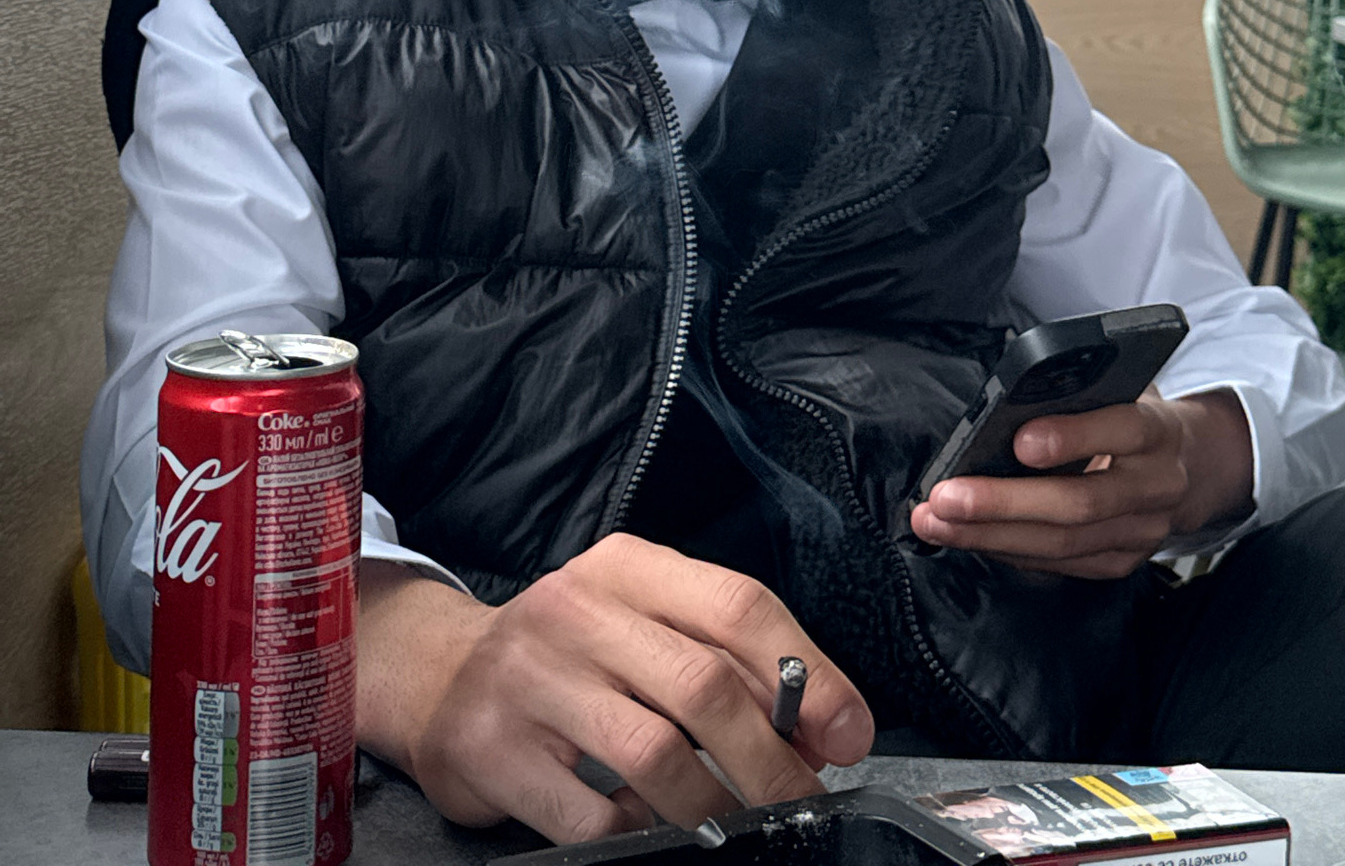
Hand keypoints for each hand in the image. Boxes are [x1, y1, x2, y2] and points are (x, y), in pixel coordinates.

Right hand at [356, 533, 873, 840]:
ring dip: (714, 808)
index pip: (738, 604)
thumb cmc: (570, 654)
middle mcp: (577, 609)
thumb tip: (822, 726)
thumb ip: (724, 660)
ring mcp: (530, 678)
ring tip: (733, 828)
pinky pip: (592, 815)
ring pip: (654, 755)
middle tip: (802, 802)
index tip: (847, 734)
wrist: (442, 675)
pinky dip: (639, 833)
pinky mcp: (493, 748)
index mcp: (628, 567)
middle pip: (704, 685)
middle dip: (772, 760)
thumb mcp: (641, 625)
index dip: (807, 674)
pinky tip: (649, 827)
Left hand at [908, 390, 1252, 580]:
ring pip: (1064, 543)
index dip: (1072, 437)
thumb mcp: (1117, 388)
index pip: (1121, 430)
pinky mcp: (1123, 561)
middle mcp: (1156, 486)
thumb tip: (1005, 407)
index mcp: (1157, 429)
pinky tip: (968, 539)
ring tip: (935, 523)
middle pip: (1080, 503)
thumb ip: (1076, 393)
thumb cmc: (1129, 414)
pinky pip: (1061, 565)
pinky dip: (1008, 552)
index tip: (1019, 439)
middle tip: (944, 497)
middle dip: (1004, 503)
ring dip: (990, 536)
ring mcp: (1143, 532)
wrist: (1190, 465)